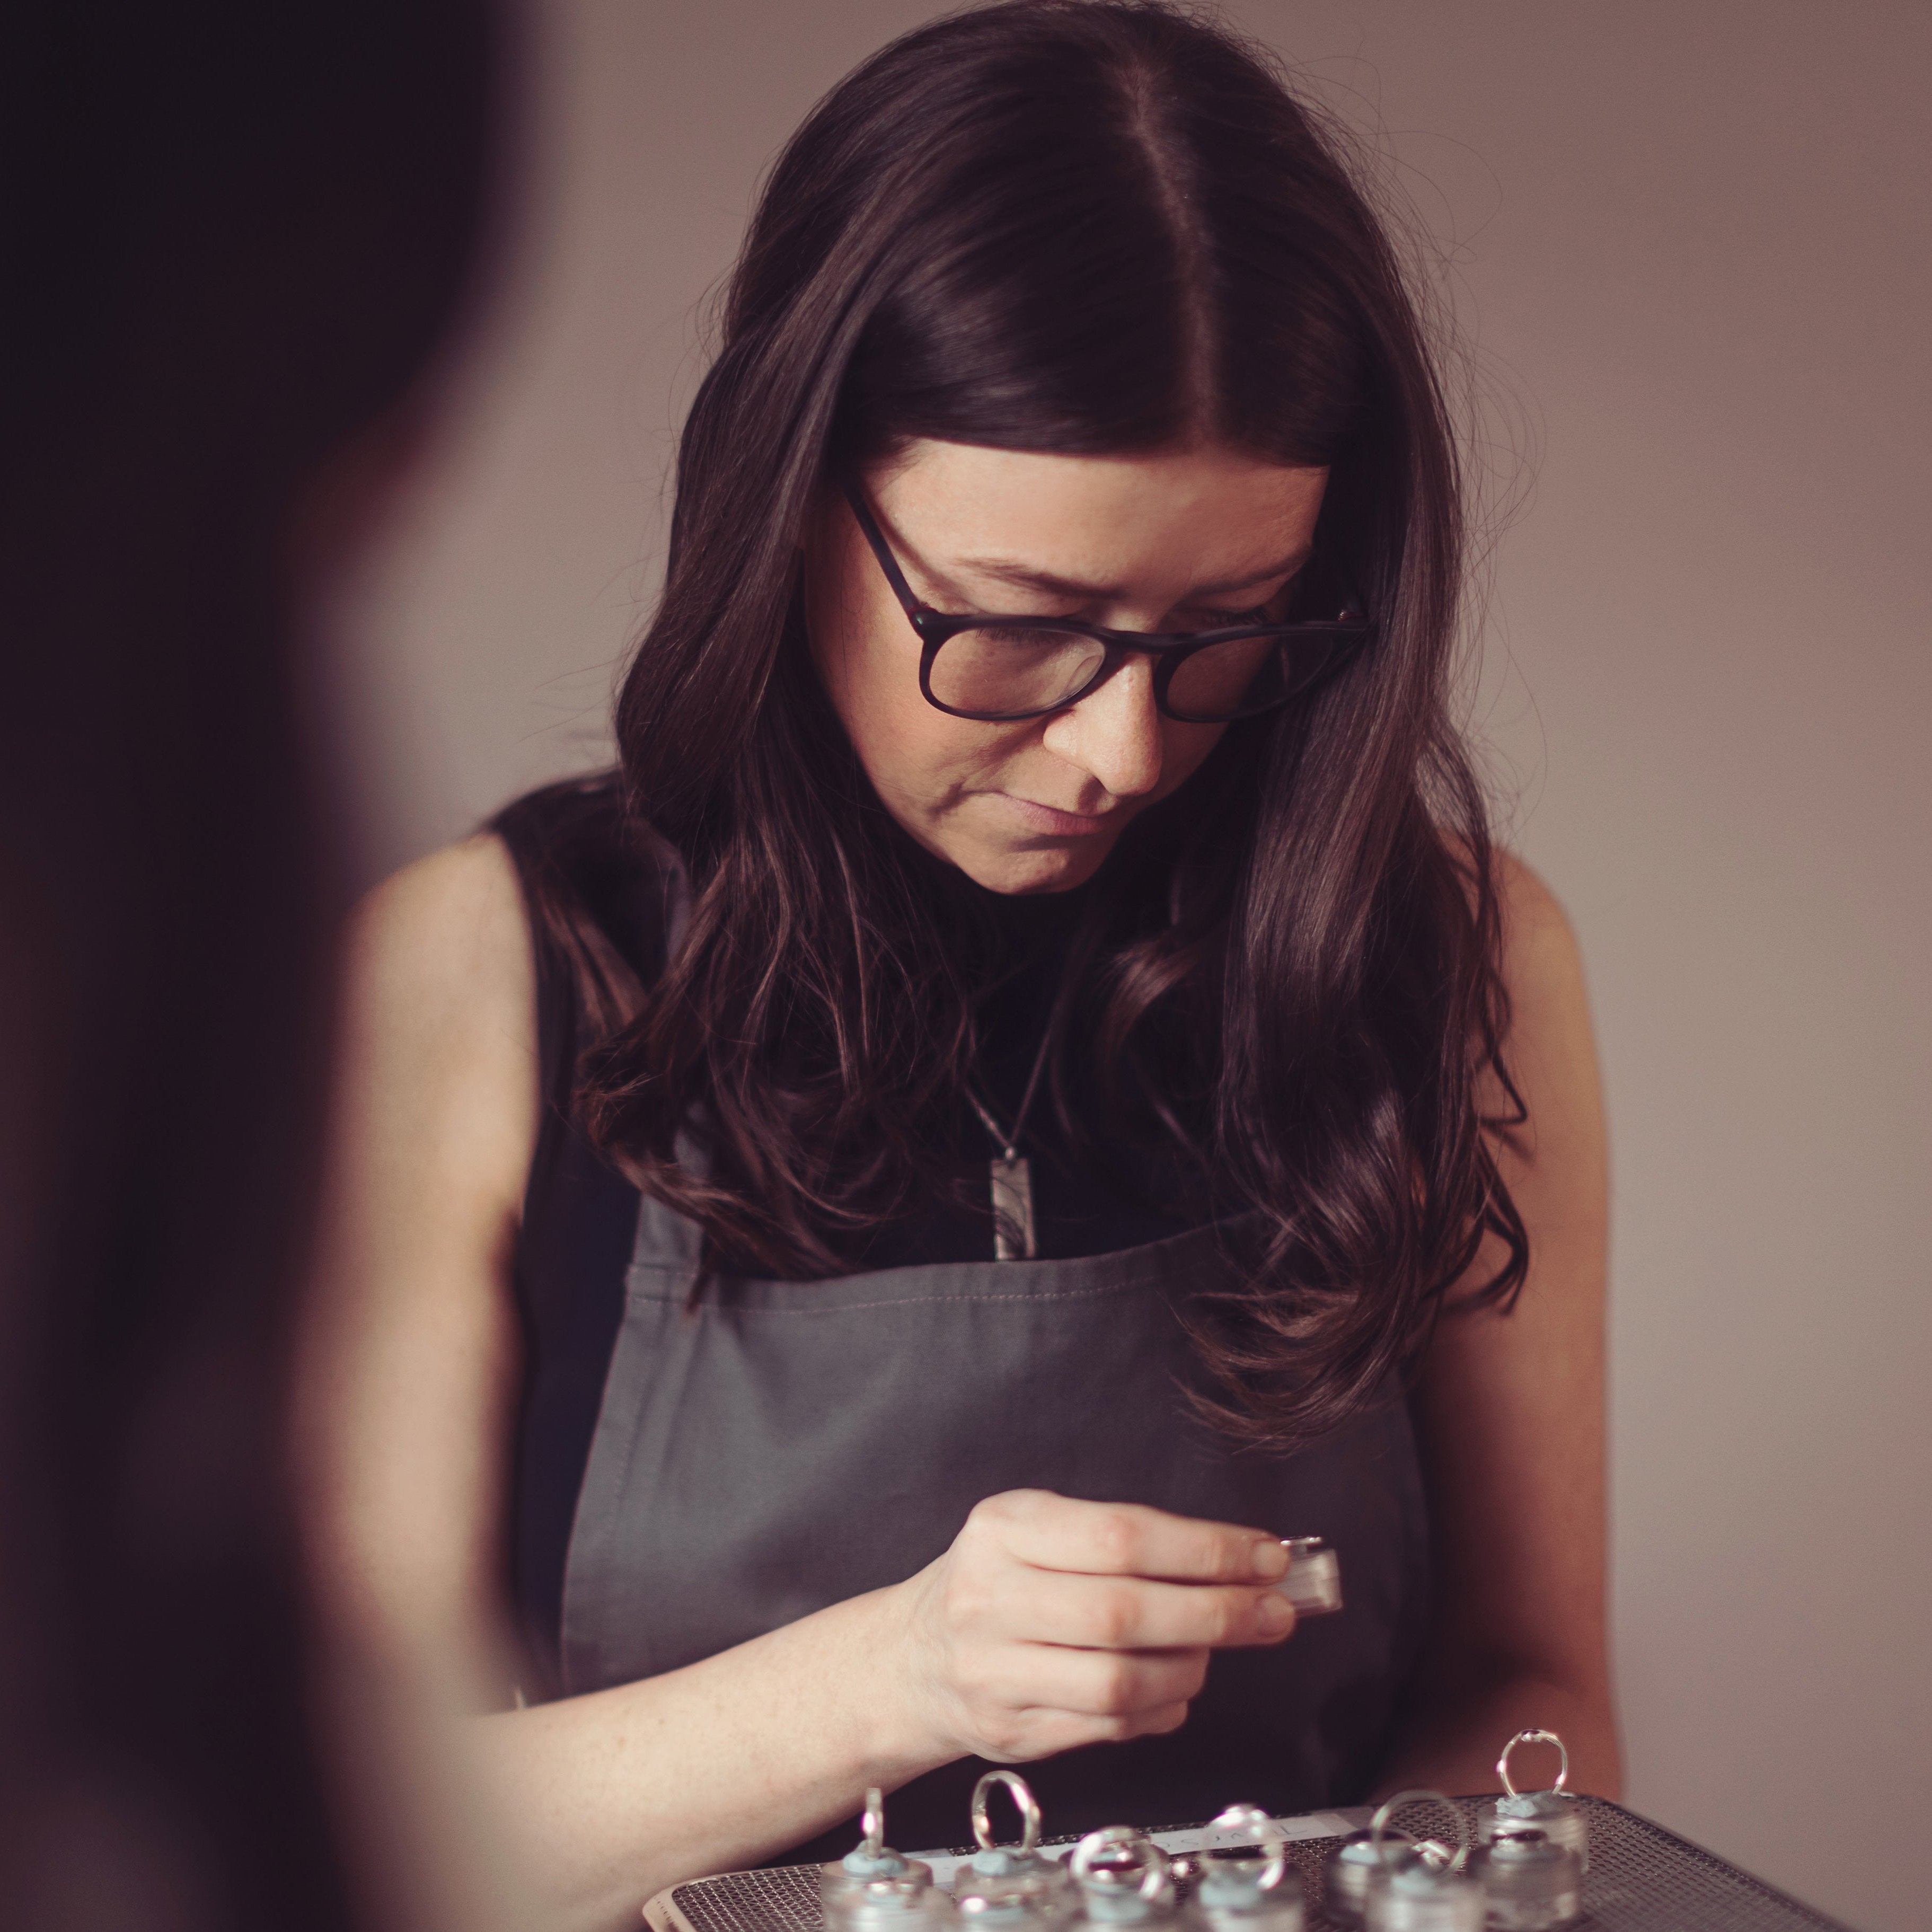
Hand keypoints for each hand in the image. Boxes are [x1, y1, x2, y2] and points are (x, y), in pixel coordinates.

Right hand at [892, 1489, 1295, 1763]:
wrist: (911, 1660)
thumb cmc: (998, 1583)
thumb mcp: (1036, 1530)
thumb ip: (1123, 1539)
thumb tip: (1239, 1562)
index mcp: (1004, 1529)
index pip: (1122, 1536)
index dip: (1206, 1548)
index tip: (1266, 1556)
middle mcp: (990, 1598)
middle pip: (1125, 1611)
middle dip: (1218, 1612)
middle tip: (1273, 1612)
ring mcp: (994, 1673)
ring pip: (1120, 1680)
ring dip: (1191, 1668)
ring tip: (1212, 1652)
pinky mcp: (1010, 1733)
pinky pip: (1108, 1726)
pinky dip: (1160, 1709)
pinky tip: (1174, 1690)